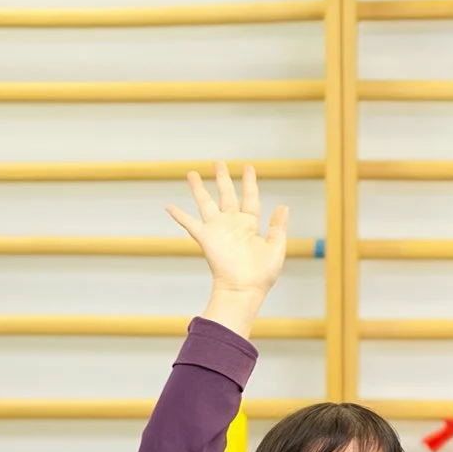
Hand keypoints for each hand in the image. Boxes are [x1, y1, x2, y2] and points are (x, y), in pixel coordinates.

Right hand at [167, 164, 288, 316]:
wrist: (244, 289)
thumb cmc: (262, 274)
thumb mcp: (276, 247)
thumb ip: (278, 226)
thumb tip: (283, 206)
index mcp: (250, 225)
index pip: (250, 197)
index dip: (249, 182)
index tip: (248, 167)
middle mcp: (232, 223)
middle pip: (226, 194)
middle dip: (222, 178)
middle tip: (217, 162)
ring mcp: (217, 229)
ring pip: (206, 202)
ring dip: (198, 188)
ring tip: (192, 173)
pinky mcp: (205, 238)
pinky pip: (189, 223)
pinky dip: (179, 215)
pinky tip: (169, 206)